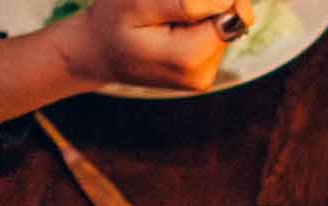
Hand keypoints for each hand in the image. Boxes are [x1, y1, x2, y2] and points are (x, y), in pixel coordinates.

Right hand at [50, 0, 254, 90]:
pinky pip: (213, 33)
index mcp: (189, 58)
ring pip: (222, 23)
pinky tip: (170, 27)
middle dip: (204, 2)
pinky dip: (196, 22)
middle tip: (166, 6)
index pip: (229, 9)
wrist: (97, 53)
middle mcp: (203, 73)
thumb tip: (230, 1)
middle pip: (230, 17)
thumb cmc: (112, 23)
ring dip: (199, 11)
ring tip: (163, 18)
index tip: (173, 0)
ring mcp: (204, 75)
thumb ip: (185, 3)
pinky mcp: (203, 70)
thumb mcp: (138, 3)